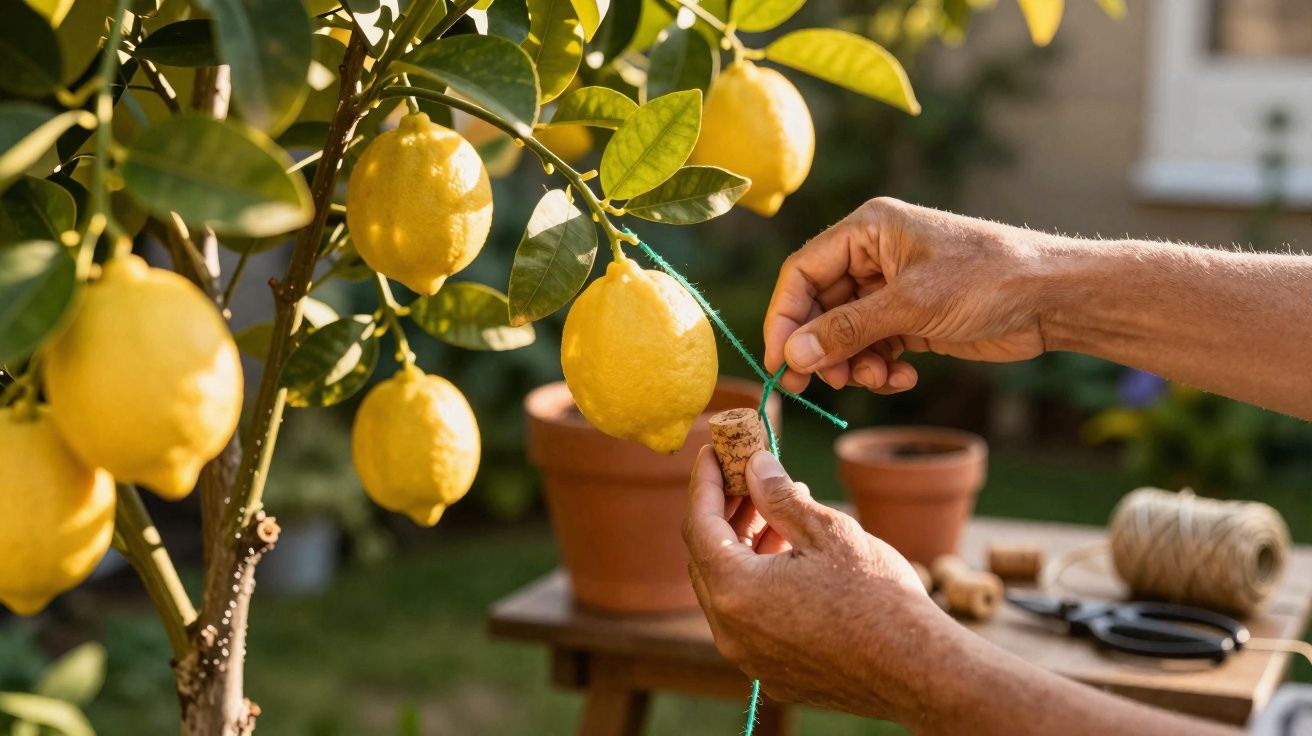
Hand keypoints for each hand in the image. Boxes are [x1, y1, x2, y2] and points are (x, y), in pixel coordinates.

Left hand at [682, 447, 945, 721]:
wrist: (921, 670)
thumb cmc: (879, 597)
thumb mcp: (828, 532)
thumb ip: (779, 496)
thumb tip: (755, 466)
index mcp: (736, 593)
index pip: (698, 525)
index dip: (704, 483)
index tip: (711, 451)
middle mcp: (730, 632)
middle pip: (708, 558)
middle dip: (725, 513)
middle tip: (748, 476)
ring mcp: (750, 658)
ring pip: (730, 590)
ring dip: (745, 546)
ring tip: (780, 510)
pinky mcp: (773, 672)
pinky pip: (751, 618)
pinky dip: (760, 580)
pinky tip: (791, 554)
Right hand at [765, 197, 1050, 393]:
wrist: (1052, 298)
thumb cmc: (987, 280)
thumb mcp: (911, 305)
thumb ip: (848, 329)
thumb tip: (793, 355)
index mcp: (868, 230)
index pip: (803, 271)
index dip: (786, 316)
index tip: (781, 360)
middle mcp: (874, 255)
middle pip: (820, 306)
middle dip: (823, 347)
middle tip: (823, 384)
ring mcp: (893, 289)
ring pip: (846, 333)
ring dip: (854, 363)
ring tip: (878, 379)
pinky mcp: (912, 318)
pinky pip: (875, 346)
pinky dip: (880, 367)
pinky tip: (903, 377)